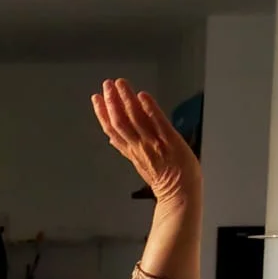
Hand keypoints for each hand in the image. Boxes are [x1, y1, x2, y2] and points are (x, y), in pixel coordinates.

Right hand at [92, 79, 200, 208]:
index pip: (113, 130)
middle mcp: (139, 147)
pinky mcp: (170, 142)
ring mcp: (154, 144)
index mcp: (132, 152)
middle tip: (106, 84)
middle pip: (120, 122)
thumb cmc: (166, 181)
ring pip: (135, 119)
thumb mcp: (141, 165)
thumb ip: (127, 149)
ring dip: (126, 99)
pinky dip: (150, 109)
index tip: (96, 99)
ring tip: (120, 83)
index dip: (102, 114)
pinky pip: (158, 123)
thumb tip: (112, 138)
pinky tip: (143, 95)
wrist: (181, 195)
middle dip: (112, 102)